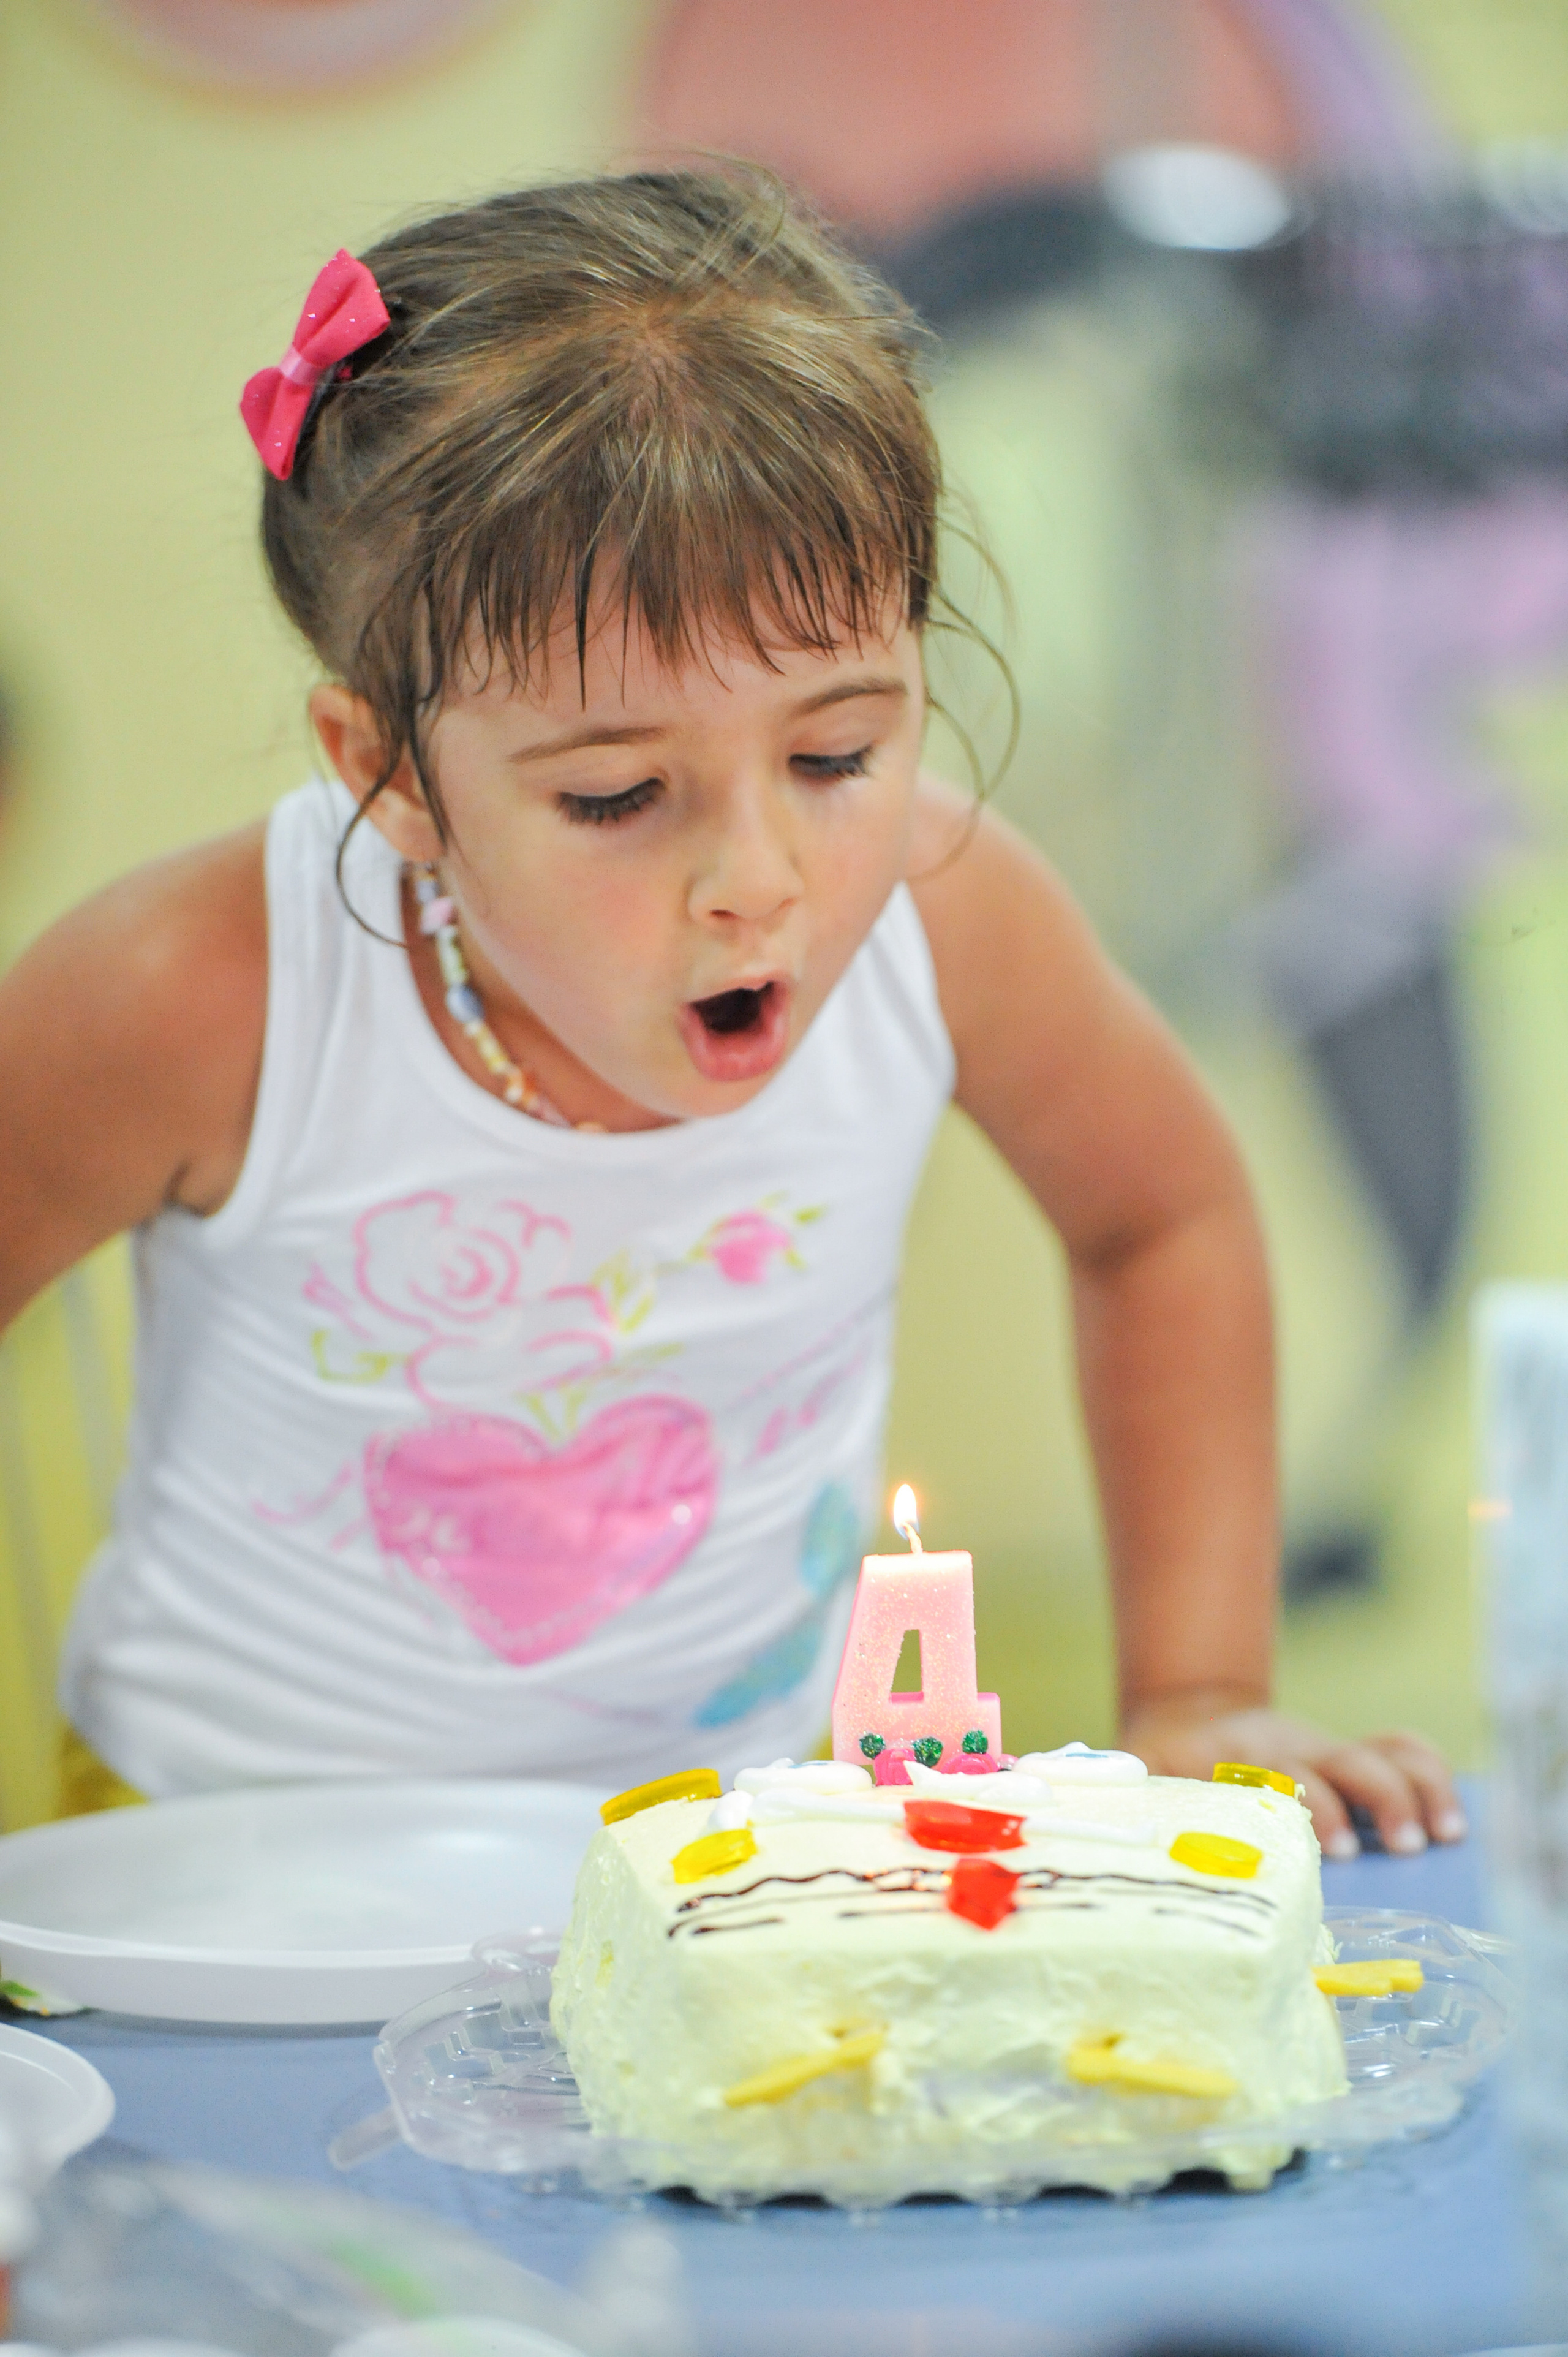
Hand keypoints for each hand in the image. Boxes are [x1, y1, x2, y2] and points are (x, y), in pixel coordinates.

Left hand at [1119, 1694, 1467, 1859]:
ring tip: (1430, 1840)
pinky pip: (1398, 1748)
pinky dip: (1428, 1774)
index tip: (1314, 1845)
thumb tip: (1071, 1852)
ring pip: (1372, 1754)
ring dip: (1404, 1793)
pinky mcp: (1343, 1752)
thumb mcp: (1125, 1784)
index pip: (1257, 1780)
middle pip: (1325, 1763)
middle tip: (1361, 1851)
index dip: (1291, 1806)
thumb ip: (1113, 1815)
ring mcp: (1317, 1748)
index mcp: (1218, 1758)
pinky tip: (1451, 1819)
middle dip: (1348, 1802)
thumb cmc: (1155, 1775)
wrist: (1182, 1718)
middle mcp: (1275, 1751)